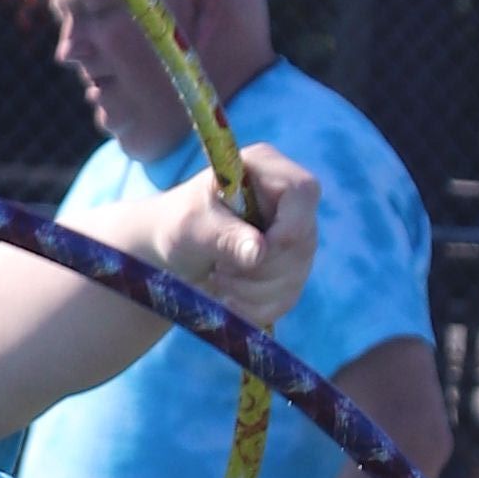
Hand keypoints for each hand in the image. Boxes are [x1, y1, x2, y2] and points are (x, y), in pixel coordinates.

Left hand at [139, 142, 316, 331]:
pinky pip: (286, 299)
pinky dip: (254, 307)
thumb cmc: (179, 222)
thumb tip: (258, 252)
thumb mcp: (192, 225)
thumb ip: (223, 235)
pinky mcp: (291, 271)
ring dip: (251, 292)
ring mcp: (296, 237)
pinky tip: (229, 297)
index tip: (253, 253)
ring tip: (218, 279)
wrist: (174, 250)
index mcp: (268, 170)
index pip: (304, 193)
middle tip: (219, 269)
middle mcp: (291, 202)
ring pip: (295, 277)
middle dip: (258, 270)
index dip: (287, 229)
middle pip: (301, 243)